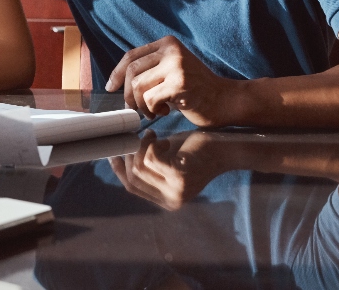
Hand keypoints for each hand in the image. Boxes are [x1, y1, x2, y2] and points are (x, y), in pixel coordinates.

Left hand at [105, 36, 238, 125]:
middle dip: (128, 95)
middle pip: (131, 72)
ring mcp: (176, 66)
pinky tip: (166, 111)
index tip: (111, 87)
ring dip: (141, 105)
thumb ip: (150, 69)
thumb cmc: (197, 89)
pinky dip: (152, 110)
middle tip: (135, 108)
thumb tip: (117, 83)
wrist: (227, 100)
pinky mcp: (180, 84)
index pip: (131, 56)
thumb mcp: (172, 69)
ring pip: (138, 87)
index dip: (117, 73)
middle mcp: (171, 51)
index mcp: (167, 43)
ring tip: (154, 110)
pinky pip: (150, 99)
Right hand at [109, 131, 225, 210]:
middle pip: (133, 177)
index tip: (114, 152)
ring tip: (155, 136)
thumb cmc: (195, 152)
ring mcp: (175, 190)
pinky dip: (153, 143)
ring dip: (144, 146)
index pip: (132, 188)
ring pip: (140, 165)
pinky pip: (150, 157)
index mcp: (167, 202)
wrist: (224, 149)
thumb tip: (116, 159)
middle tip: (140, 137)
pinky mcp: (178, 175)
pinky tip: (164, 139)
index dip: (119, 170)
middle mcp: (171, 201)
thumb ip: (147, 167)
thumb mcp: (167, 163)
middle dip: (131, 153)